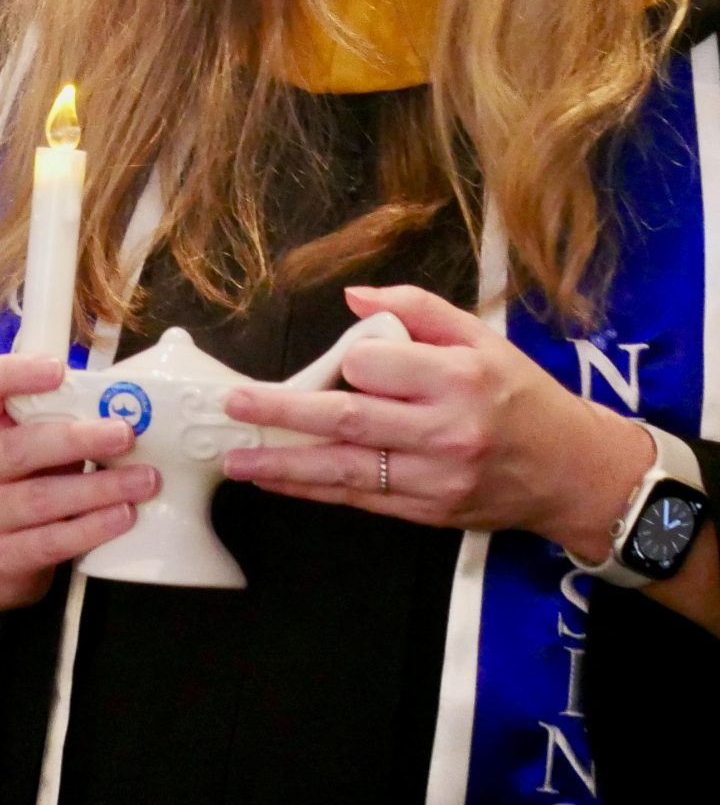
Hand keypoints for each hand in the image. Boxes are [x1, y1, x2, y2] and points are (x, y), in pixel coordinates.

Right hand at [0, 351, 157, 617]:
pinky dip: (92, 528)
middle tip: (125, 433)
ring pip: (40, 499)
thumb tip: (128, 396)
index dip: (12, 373)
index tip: (58, 370)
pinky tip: (124, 516)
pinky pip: (51, 542)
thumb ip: (57, 417)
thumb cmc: (18, 479)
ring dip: (98, 488)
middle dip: (74, 439)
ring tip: (144, 480)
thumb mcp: (22, 440)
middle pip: (16, 448)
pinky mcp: (4, 556)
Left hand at [223, 285, 652, 555]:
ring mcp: (436, 478)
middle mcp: (445, 431)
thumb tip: (354, 295)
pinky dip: (314, 490)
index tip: (338, 361)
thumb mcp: (479, 337)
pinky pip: (360, 499)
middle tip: (233, 405)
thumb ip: (416, 308)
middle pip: (349, 421)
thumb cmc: (520, 395)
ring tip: (237, 457)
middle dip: (283, 413)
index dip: (348, 361)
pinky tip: (277, 481)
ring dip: (284, 465)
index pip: (376, 366)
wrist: (574, 472)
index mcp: (458, 379)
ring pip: (347, 469)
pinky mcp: (429, 511)